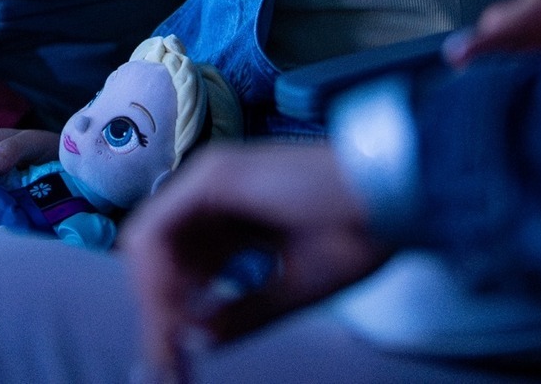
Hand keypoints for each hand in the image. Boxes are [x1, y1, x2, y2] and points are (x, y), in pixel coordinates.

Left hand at [122, 143, 389, 375]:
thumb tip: (196, 339)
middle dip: (158, 312)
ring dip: (155, 298)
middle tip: (168, 362)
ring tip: (173, 342)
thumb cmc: (358, 235)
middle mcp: (214, 194)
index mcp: (236, 216)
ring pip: (150, 242)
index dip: (174, 314)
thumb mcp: (292, 289)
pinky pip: (157, 228)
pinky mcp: (212, 177)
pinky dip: (157, 274)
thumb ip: (242, 312)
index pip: (186, 267)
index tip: (177, 363)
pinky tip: (177, 308)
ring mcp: (209, 179)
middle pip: (162, 256)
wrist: (390, 197)